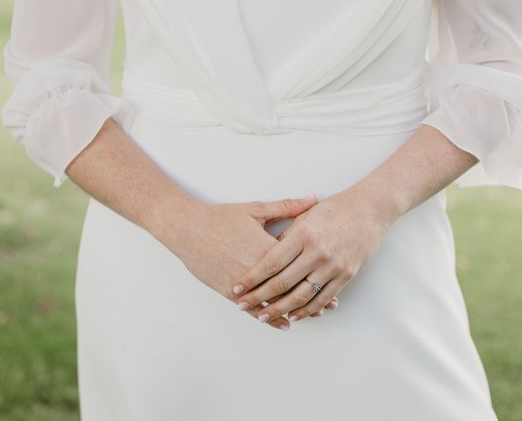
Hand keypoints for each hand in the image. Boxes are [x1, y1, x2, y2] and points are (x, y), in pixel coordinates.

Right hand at [155, 195, 337, 330]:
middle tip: (331, 305)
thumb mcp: (255, 209)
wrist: (187, 228)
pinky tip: (284, 324)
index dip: (318, 274)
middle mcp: (258, 269)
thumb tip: (313, 198)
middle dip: (312, 296)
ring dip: (294, 310)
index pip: (299, 265)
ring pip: (274, 301)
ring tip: (312, 315)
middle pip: (291, 287)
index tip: (335, 279)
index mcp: (267, 247)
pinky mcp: (229, 291)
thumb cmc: (220, 217)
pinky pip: (253, 308)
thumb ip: (287, 207)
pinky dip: (270, 318)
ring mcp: (243, 283)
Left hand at [230, 187, 398, 323]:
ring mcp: (333, 266)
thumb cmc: (335, 209)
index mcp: (303, 234)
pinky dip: (307, 310)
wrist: (370, 209)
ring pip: (301, 295)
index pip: (271, 262)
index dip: (252, 278)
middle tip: (242, 306)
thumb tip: (267, 255)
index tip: (237, 288)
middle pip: (282, 282)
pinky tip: (293, 316)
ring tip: (263, 316)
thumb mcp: (306, 216)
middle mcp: (317, 252)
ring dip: (280, 309)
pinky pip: (323, 298)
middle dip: (259, 297)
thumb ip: (287, 235)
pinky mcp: (346, 275)